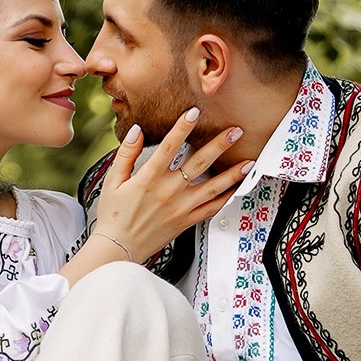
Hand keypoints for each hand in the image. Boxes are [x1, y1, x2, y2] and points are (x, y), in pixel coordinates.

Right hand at [91, 109, 252, 262]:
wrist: (119, 248)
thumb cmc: (114, 214)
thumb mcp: (112, 180)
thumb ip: (126, 153)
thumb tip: (136, 130)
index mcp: (149, 179)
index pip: (169, 146)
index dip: (183, 127)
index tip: (194, 112)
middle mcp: (168, 192)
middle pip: (199, 163)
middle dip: (219, 144)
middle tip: (235, 131)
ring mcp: (181, 207)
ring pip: (213, 187)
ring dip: (232, 173)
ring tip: (248, 161)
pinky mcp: (187, 220)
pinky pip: (212, 209)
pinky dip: (226, 198)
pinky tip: (236, 188)